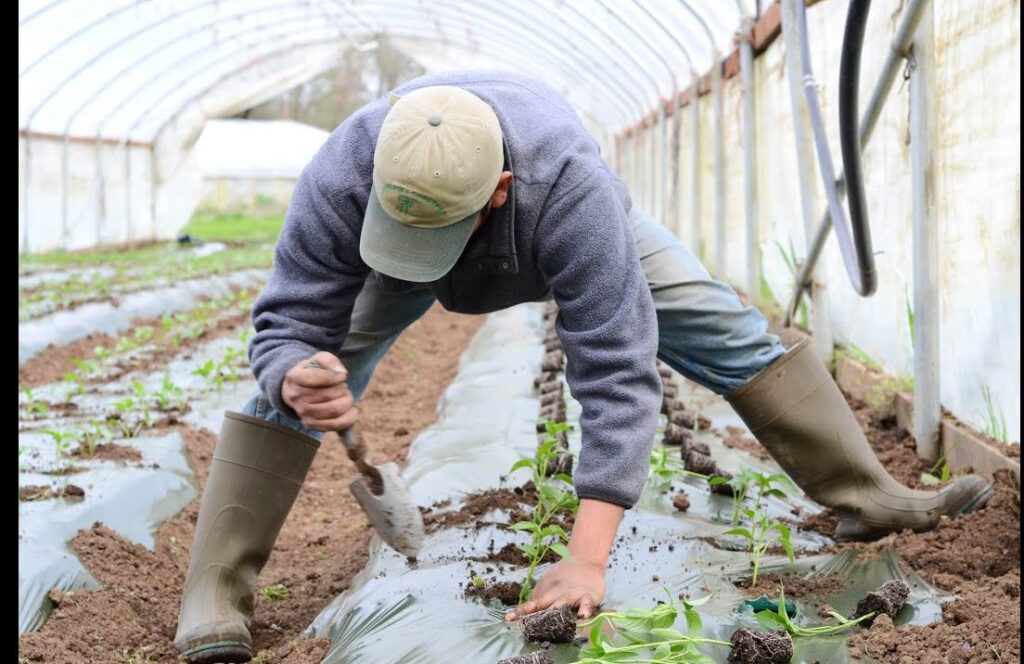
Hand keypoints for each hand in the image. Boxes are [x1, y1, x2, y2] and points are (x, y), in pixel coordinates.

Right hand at [281, 351, 356, 430]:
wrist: (298, 388)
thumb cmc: (312, 371)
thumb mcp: (319, 359)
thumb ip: (330, 361)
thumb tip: (342, 374)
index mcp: (295, 377)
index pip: (316, 378)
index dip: (335, 376)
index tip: (342, 376)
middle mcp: (295, 396)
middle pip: (329, 394)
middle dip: (342, 388)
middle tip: (343, 385)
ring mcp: (302, 412)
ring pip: (334, 410)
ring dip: (347, 401)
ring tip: (344, 395)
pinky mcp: (311, 424)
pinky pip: (335, 425)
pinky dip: (350, 417)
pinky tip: (353, 409)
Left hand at [504, 498, 622, 621]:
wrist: (584, 561)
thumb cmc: (563, 580)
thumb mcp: (547, 588)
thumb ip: (537, 601)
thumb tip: (523, 615)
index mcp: (547, 595)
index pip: (531, 604)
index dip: (520, 611)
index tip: (508, 619)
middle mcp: (558, 596)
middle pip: (546, 605)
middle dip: (538, 616)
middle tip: (529, 626)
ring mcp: (573, 595)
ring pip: (564, 603)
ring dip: (558, 612)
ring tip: (554, 621)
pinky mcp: (589, 596)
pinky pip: (587, 603)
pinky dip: (585, 609)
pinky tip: (583, 616)